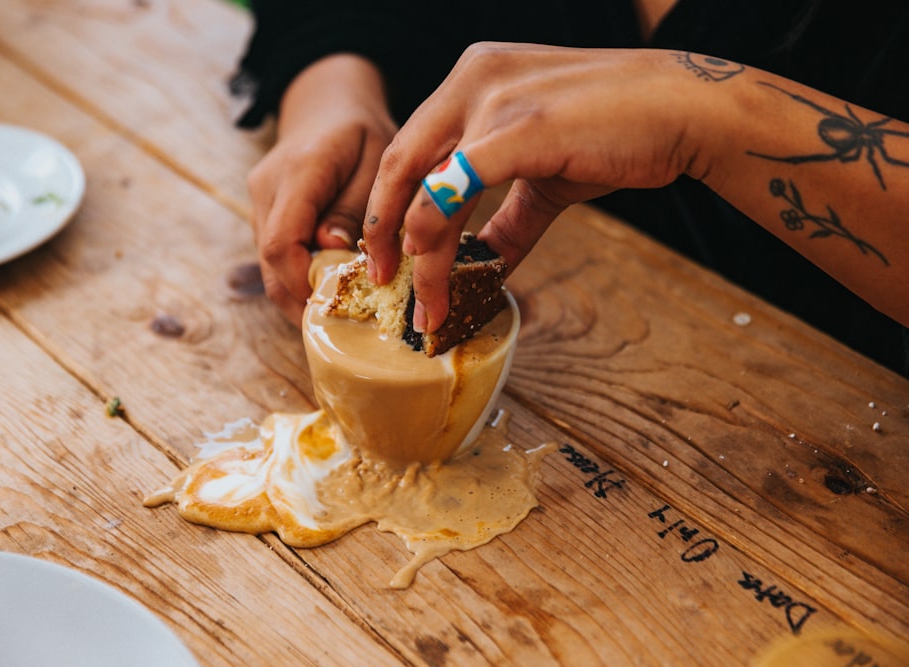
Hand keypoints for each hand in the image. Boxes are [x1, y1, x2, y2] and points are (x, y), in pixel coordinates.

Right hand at [247, 54, 396, 324]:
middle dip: (301, 300)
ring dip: (299, 293)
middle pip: (269, 263)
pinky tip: (329, 291)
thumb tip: (333, 249)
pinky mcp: (263, 213)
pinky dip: (298, 278)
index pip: (281, 241)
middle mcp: (267, 188)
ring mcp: (259, 201)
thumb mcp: (376, 158)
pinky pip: (274, 256)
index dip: (302, 282)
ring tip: (340, 315)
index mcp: (298, 171)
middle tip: (342, 327)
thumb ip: (356, 205)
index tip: (336, 306)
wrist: (327, 104)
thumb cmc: (361, 131)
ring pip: (268, 265)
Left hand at [363, 44, 706, 332]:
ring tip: (421, 299)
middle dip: (381, 228)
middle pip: (399, 162)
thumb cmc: (619, 133)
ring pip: (424, 187)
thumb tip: (482, 268)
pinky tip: (441, 277)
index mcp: (473, 78)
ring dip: (415, 252)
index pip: (411, 146)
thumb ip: (506, 219)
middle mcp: (472, 78)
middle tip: (380, 278)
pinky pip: (452, 193)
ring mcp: (492, 97)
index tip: (390, 251)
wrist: (685, 110)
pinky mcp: (517, 127)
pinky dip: (438, 242)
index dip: (391, 203)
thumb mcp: (545, 175)